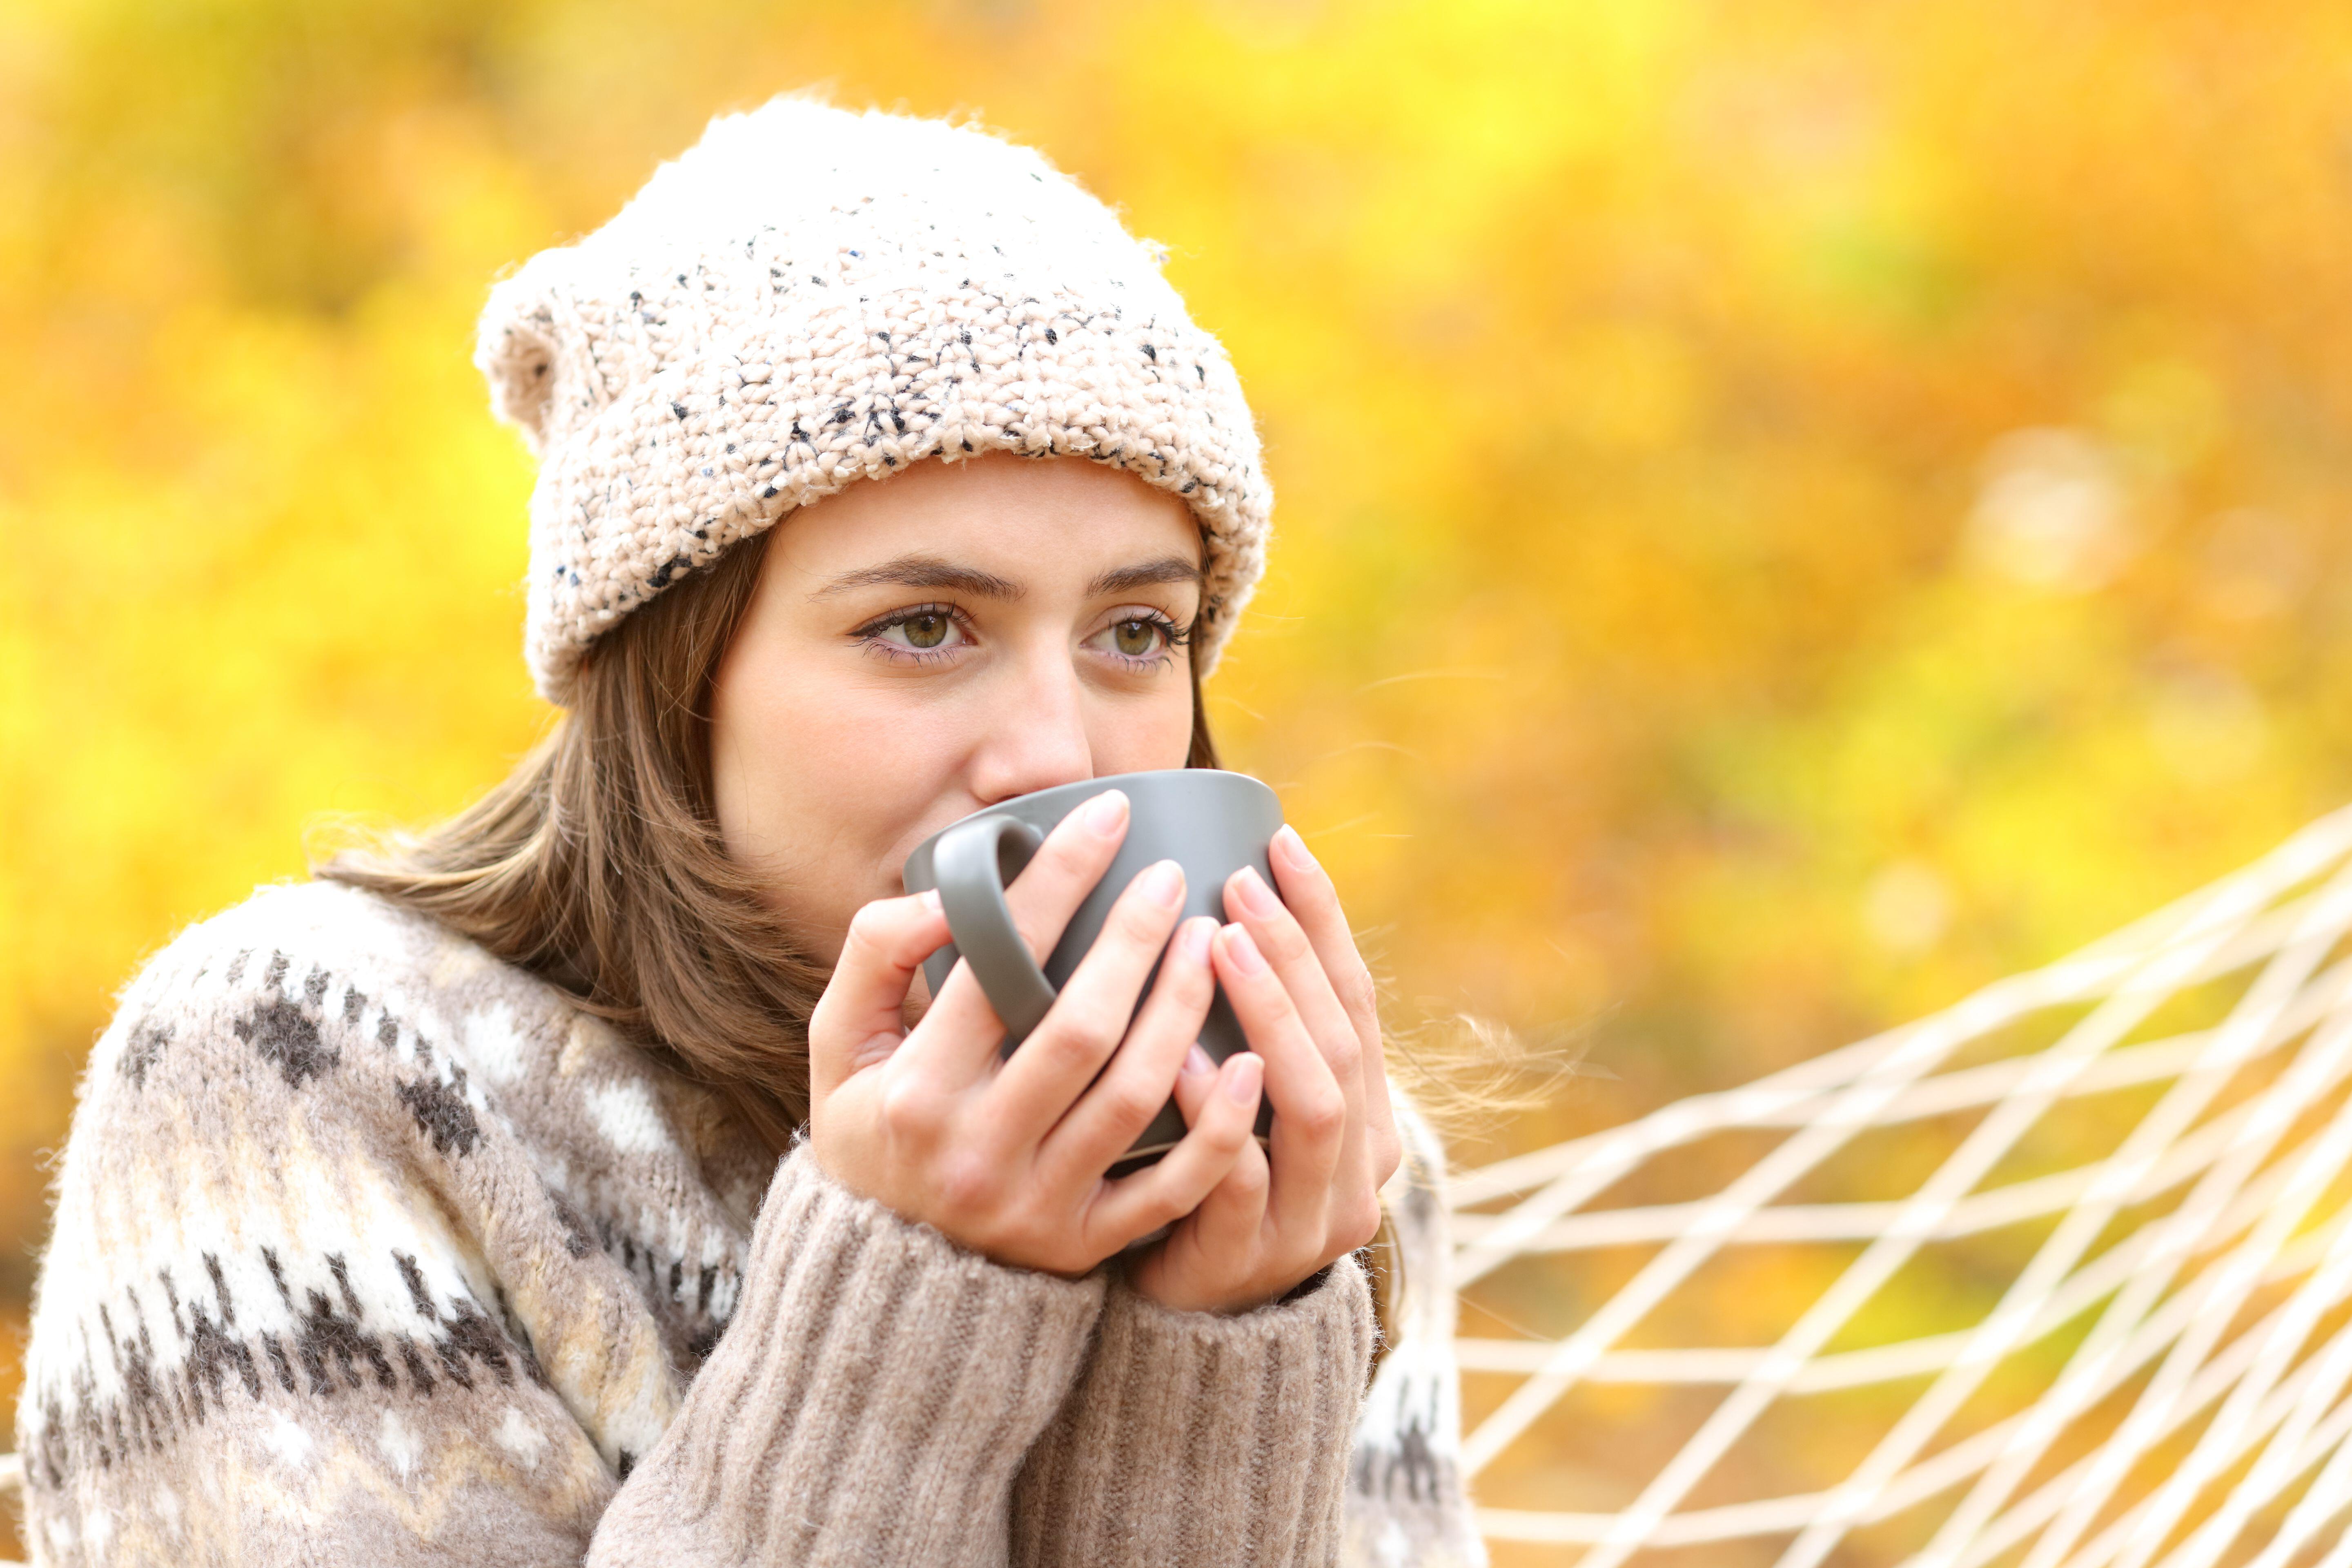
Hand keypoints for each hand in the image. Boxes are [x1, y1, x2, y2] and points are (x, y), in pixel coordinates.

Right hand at [806, 790, 1264, 1274]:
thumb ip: (874, 955)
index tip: (1107, 816)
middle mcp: (977, 1150)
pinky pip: (1170, 1188)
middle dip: (1136, 941)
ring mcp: (1036, 1204)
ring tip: (1213, 943)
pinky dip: (1218, 1128)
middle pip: (1081, 1028)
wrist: (881, 1280)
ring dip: (1184, 1011)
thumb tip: (945, 896)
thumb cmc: (871, 1134)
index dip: (1058, 882)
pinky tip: (1249, 1061)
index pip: (999, 966)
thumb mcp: (838, 1045)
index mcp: (915, 1090)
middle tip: (1172, 878)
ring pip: (1135, 1096)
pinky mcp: (1084, 1247)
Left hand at [1127, 825, 1400, 1313]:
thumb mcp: (1247, 1094)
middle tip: (1239, 883)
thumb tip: (1215, 892)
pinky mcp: (1250, 1257)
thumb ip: (1252, 1023)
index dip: (1322, 919)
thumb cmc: (1205, 1176)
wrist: (1188, 1311)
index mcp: (1367, 1111)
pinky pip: (1241, 1180)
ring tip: (1219, 946)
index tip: (1279, 841)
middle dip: (1293, 955)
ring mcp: (1310, 1216)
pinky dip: (1218, 1115)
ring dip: (1269, 1018)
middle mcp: (1357, 1162)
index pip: (1357, 998)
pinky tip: (1182, 1060)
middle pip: (1341, 1041)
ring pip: (1311, 1106)